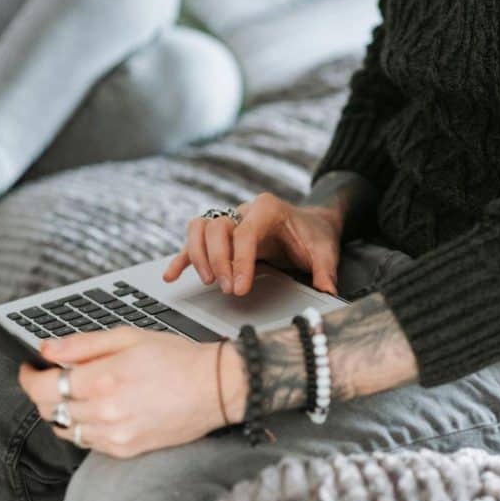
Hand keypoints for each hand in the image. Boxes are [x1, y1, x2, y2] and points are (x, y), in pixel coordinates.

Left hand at [20, 329, 247, 458]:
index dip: (28, 376)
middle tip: (51, 377)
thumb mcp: (129, 337)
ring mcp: (114, 435)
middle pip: (48, 409)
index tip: (30, 368)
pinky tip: (98, 410)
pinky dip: (83, 426)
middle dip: (42, 391)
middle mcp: (104, 411)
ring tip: (78, 393)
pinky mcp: (124, 449)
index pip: (42, 386)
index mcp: (103, 379)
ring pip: (65, 428)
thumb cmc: (178, 359)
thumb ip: (83, 344)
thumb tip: (48, 349)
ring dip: (62, 410)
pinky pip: (87, 442)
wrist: (214, 388)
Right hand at [163, 193, 344, 296]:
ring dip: (198, 255)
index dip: (239, 261)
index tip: (239, 288)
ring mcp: (231, 219)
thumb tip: (328, 291)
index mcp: (268, 209)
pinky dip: (183, 257)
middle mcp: (245, 210)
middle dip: (219, 261)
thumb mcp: (326, 250)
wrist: (311, 224)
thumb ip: (325, 269)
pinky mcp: (223, 233)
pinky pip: (195, 240)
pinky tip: (171, 275)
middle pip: (217, 228)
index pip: (245, 233)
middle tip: (228, 290)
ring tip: (208, 281)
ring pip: (200, 227)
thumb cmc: (315, 236)